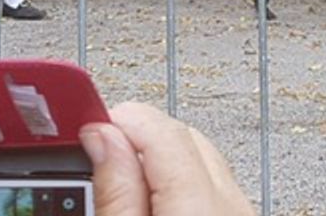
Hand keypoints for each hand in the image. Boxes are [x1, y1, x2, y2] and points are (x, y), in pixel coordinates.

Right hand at [81, 101, 254, 214]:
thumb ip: (116, 193)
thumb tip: (102, 137)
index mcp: (202, 205)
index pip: (161, 127)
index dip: (117, 118)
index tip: (86, 128)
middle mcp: (232, 202)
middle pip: (181, 136)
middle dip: (135, 137)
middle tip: (93, 155)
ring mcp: (240, 209)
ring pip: (198, 158)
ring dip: (157, 159)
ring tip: (118, 182)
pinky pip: (211, 183)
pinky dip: (180, 182)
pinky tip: (151, 200)